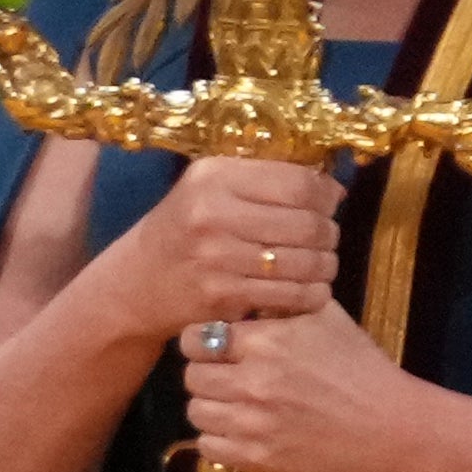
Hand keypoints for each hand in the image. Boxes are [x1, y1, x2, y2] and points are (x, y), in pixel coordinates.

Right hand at [110, 157, 341, 341]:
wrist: (139, 279)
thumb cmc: (186, 226)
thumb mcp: (210, 186)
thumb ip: (261, 178)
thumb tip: (328, 183)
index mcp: (215, 176)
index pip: (296, 182)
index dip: (326, 193)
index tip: (333, 200)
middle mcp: (214, 212)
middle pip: (306, 224)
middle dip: (329, 232)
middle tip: (329, 236)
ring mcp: (217, 258)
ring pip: (302, 263)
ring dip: (325, 265)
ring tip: (324, 263)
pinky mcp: (222, 296)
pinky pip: (287, 295)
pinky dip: (311, 295)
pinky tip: (313, 290)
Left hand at [182, 300, 429, 471]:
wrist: (390, 429)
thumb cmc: (359, 366)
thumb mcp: (324, 316)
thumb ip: (282, 298)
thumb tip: (248, 280)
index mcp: (266, 342)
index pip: (197, 337)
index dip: (200, 339)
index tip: (212, 343)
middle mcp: (253, 383)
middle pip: (192, 376)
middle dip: (204, 371)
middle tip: (221, 373)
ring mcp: (253, 427)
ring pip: (196, 413)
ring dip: (210, 405)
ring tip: (230, 402)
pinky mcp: (259, 461)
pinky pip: (209, 448)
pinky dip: (219, 439)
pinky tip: (240, 430)